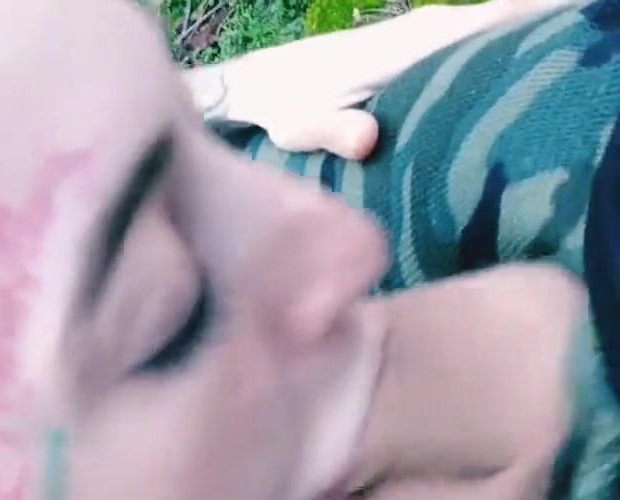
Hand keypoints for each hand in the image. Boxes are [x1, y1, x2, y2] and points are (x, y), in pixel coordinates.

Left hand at [185, 0, 580, 160]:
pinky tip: (526, 53)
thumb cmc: (281, 108)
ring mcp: (416, 37)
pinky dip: (499, 36)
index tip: (573, 15)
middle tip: (591, 32)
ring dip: (522, 30)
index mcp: (400, 48)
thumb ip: (331, 132)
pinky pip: (470, 38)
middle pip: (493, 21)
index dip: (522, 16)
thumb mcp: (299, 126)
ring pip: (484, 27)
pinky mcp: (415, 48)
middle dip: (538, 22)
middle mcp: (415, 33)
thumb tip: (369, 137)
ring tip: (574, 40)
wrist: (259, 82)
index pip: (475, 26)